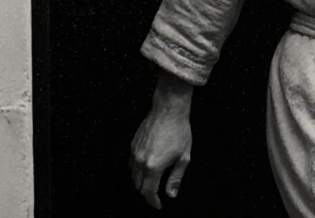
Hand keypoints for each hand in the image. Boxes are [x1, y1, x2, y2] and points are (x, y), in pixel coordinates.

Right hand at [129, 71, 194, 208]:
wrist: (168, 110)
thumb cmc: (179, 131)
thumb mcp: (184, 157)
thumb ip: (176, 178)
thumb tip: (171, 194)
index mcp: (154, 166)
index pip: (149, 192)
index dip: (154, 201)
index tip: (159, 205)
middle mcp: (140, 161)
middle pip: (138, 186)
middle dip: (147, 193)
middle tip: (156, 195)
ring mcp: (134, 152)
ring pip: (132, 176)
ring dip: (141, 182)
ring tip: (151, 183)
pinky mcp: (132, 145)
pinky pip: (130, 164)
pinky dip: (136, 171)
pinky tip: (145, 169)